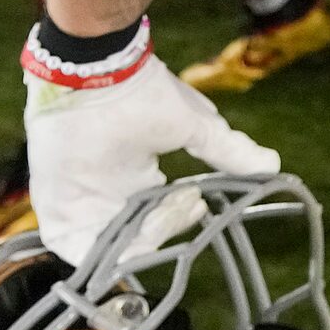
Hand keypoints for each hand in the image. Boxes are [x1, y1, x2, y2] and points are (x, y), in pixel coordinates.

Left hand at [26, 52, 280, 264]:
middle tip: (182, 206)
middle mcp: (109, 193)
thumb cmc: (141, 94)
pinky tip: (126, 238)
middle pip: (136, 237)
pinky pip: (72, 247)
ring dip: (137, 243)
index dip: (179, 220)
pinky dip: (97, 253)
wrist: (95, 75)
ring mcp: (80, 202)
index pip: (158, 219)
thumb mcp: (195, 125)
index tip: (198, 201)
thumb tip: (273, 165)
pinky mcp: (56, 206)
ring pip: (109, 246)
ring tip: (159, 214)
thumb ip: (228, 151)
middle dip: (164, 232)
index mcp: (137, 178)